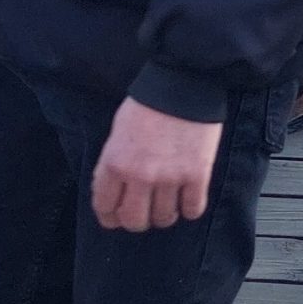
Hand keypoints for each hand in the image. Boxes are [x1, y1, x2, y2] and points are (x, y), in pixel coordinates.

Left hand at [91, 97, 222, 231]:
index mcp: (115, 164)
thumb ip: (113, 163)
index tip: (117, 216)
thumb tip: (115, 191)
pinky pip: (192, 209)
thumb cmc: (148, 103)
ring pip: (164, 218)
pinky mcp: (197, 175)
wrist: (183, 82)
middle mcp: (140, 176)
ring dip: (164, 215)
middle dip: (137, 221)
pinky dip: (189, 208)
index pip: (105, 208)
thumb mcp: (117, 132)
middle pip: (134, 221)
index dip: (110, 217)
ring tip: (168, 203)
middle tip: (144, 212)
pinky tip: (188, 198)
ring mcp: (170, 177)